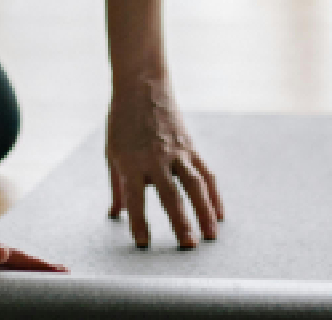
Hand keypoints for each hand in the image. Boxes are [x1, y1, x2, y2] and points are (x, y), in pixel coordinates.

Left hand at [105, 79, 222, 248]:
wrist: (141, 85)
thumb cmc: (122, 121)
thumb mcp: (112, 153)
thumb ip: (117, 186)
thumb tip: (115, 214)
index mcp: (130, 161)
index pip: (135, 198)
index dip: (139, 222)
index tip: (143, 243)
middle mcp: (155, 158)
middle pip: (170, 195)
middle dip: (180, 222)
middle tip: (188, 245)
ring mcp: (176, 152)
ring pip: (195, 185)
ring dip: (204, 211)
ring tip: (211, 236)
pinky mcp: (190, 146)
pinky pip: (206, 173)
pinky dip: (214, 195)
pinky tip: (219, 214)